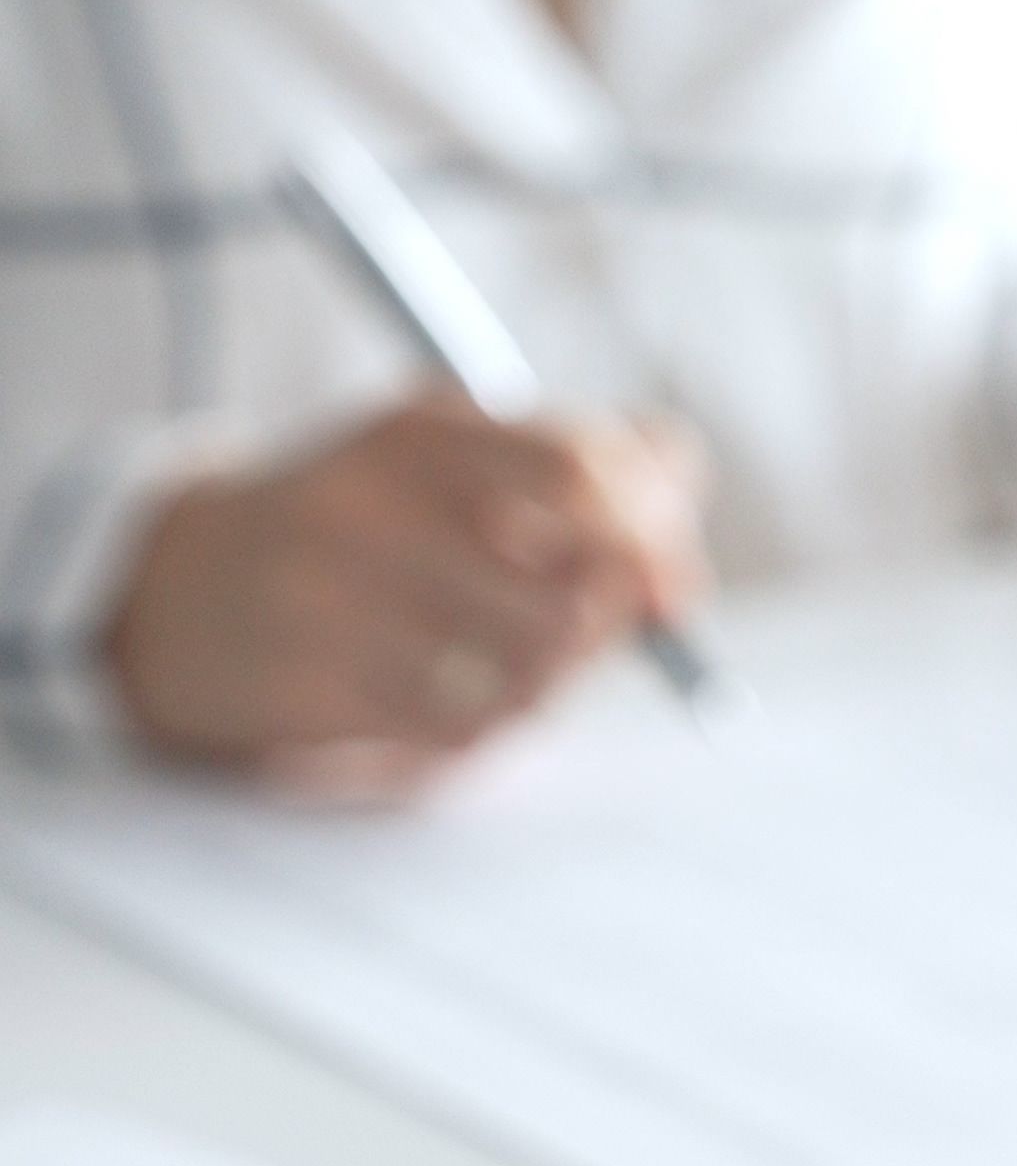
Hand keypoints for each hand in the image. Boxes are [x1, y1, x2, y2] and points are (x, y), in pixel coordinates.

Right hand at [104, 397, 710, 784]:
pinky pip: (457, 733)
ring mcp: (334, 594)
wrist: (186, 592)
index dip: (653, 537)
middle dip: (606, 634)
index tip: (675, 591)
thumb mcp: (447, 459)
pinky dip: (482, 735)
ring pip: (526, 674)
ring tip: (515, 676)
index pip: (582, 469)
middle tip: (591, 643)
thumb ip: (572, 457)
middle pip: (570, 591)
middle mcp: (373, 501)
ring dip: (549, 691)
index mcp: (421, 429)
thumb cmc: (361, 530)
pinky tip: (449, 711)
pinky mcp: (311, 681)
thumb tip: (682, 473)